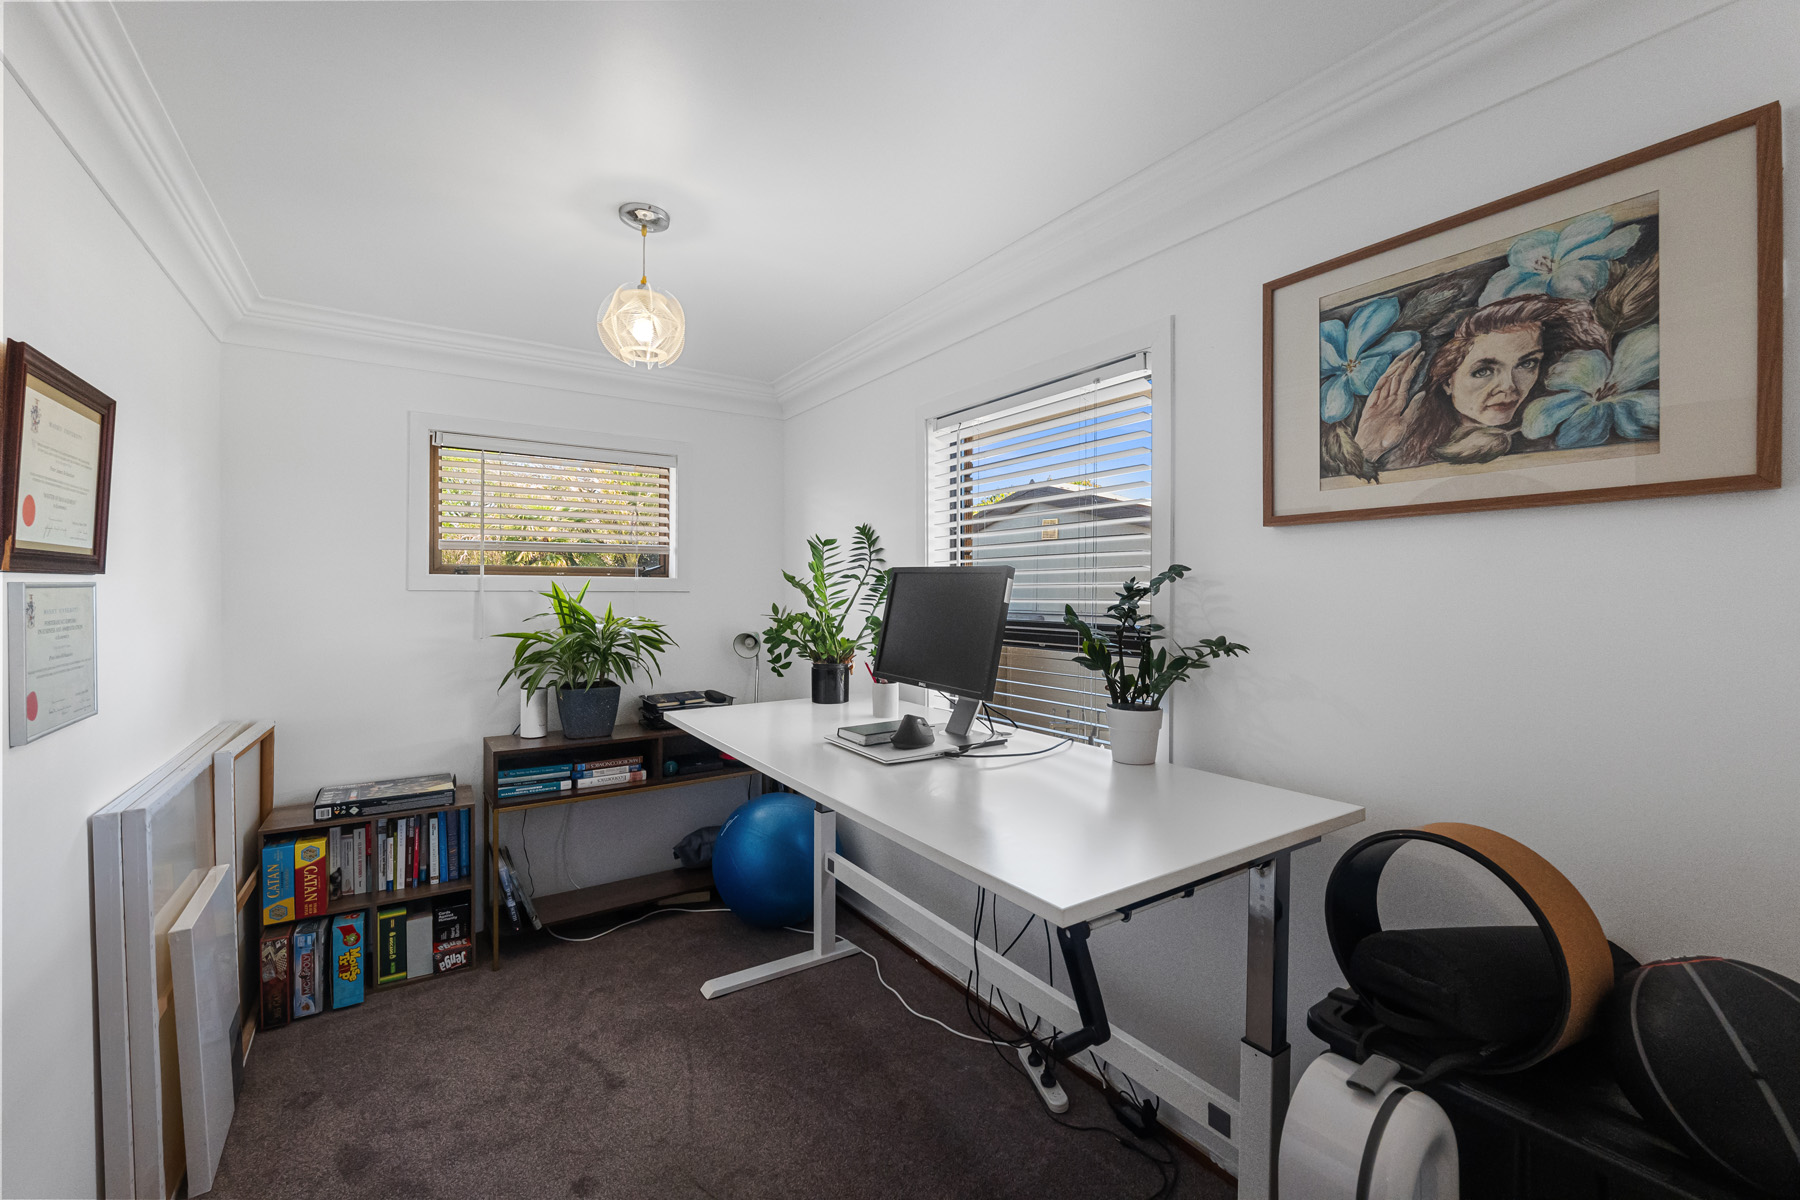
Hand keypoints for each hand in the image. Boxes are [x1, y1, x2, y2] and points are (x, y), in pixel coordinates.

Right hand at [1353, 346, 1423, 462]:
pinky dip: (1386, 378)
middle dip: (1408, 360)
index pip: (1407, 380)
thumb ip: (1412, 408)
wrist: (1371, 448)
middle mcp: (1390, 398)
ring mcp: (1380, 400)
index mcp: (1398, 402)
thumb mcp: (1405, 424)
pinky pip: (1379, 387)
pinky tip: (1393, 368)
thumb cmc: (1387, 439)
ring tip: (1407, 351)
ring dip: (1398, 365)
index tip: (1421, 354)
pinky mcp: (1371, 404)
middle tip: (1416, 345)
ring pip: (1390, 378)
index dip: (1414, 367)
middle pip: (1399, 375)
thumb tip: (1421, 393)